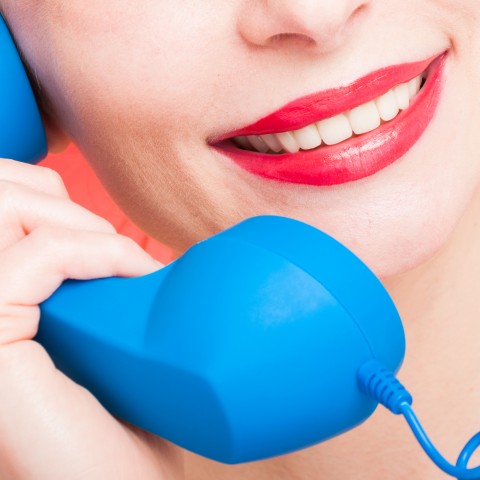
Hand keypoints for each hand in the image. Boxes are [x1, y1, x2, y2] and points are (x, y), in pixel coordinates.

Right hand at [0, 159, 182, 479]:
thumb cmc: (117, 425)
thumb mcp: (95, 338)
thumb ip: (80, 290)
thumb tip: (106, 238)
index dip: (48, 204)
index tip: (113, 248)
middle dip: (60, 206)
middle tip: (118, 255)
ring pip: (4, 211)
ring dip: (81, 225)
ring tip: (127, 266)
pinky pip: (37, 256)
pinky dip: (95, 251)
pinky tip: (134, 274)